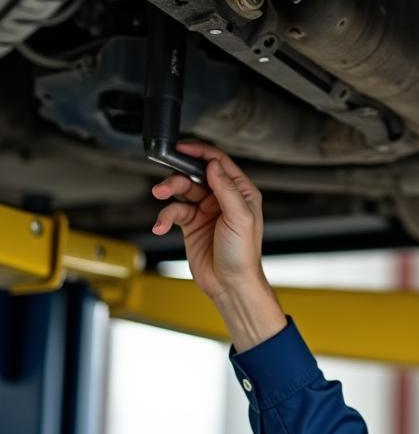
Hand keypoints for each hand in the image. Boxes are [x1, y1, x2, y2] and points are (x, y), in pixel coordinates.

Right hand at [150, 140, 266, 300]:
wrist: (230, 284)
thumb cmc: (243, 255)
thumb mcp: (240, 218)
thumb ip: (226, 189)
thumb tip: (214, 164)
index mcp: (241, 192)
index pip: (219, 163)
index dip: (200, 152)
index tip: (181, 148)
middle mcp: (223, 198)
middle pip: (195, 174)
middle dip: (178, 176)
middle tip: (165, 185)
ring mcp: (206, 210)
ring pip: (182, 191)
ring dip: (168, 192)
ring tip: (160, 197)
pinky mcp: (191, 224)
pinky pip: (173, 211)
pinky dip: (164, 216)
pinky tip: (160, 225)